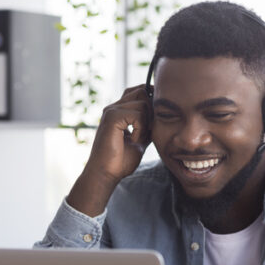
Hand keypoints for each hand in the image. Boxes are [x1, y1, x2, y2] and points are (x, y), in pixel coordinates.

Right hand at [66, 85, 151, 216]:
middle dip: (151, 110)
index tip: (154, 122)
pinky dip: (141, 129)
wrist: (105, 174)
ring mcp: (111, 111)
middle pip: (141, 91)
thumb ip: (147, 127)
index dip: (150, 101)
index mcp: (118, 111)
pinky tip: (133, 141)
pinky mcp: (112, 117)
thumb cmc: (119, 162)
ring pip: (143, 102)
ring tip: (139, 138)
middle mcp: (113, 108)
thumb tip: (160, 118)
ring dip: (147, 122)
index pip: (138, 91)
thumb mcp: (140, 140)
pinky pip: (138, 114)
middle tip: (147, 131)